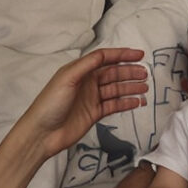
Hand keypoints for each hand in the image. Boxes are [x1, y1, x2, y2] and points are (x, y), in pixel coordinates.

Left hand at [22, 48, 148, 156]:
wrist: (42, 133)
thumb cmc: (50, 103)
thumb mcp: (67, 78)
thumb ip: (87, 65)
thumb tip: (104, 54)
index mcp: (79, 71)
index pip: (104, 58)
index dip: (122, 55)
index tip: (139, 55)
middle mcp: (87, 83)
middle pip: (113, 74)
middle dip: (129, 72)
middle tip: (145, 73)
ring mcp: (91, 99)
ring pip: (116, 90)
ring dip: (131, 87)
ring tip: (145, 88)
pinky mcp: (94, 114)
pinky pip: (114, 105)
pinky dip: (126, 103)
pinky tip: (137, 102)